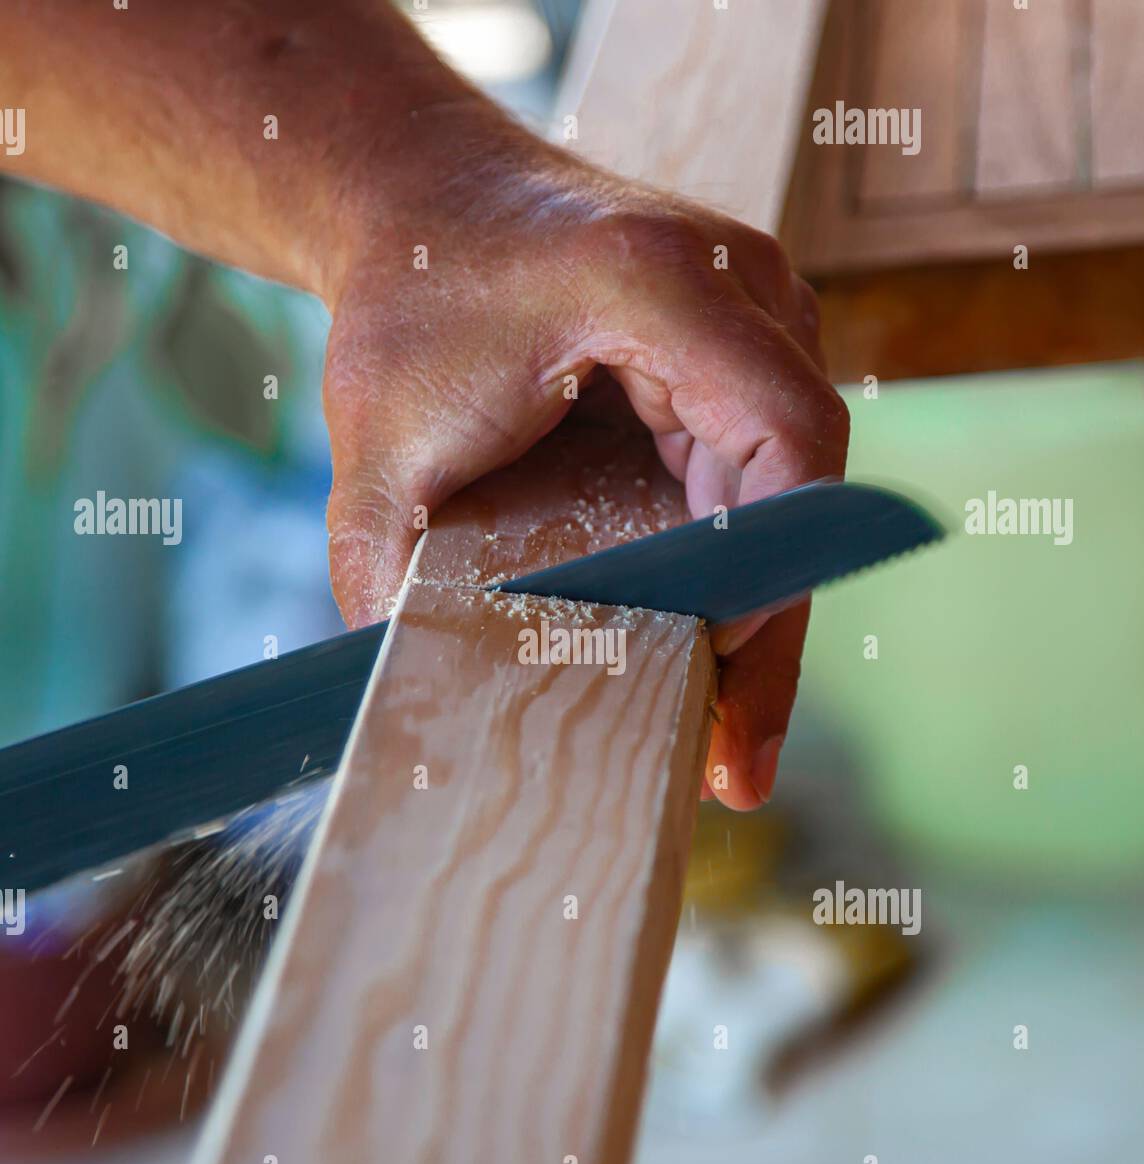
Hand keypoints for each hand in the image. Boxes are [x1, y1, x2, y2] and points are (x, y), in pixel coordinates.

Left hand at [322, 124, 848, 810]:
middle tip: (736, 770)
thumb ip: (382, 565)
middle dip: (765, 635)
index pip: (788, 437)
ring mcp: (753, 319)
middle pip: (798, 488)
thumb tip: (402, 696)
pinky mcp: (737, 355)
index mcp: (664, 287)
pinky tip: (708, 655)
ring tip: (727, 745)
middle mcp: (742, 289)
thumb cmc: (405, 301)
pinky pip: (760, 474)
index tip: (716, 664)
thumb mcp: (377, 443)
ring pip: (788, 494)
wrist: (423, 202)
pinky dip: (735, 568)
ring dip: (756, 616)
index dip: (770, 562)